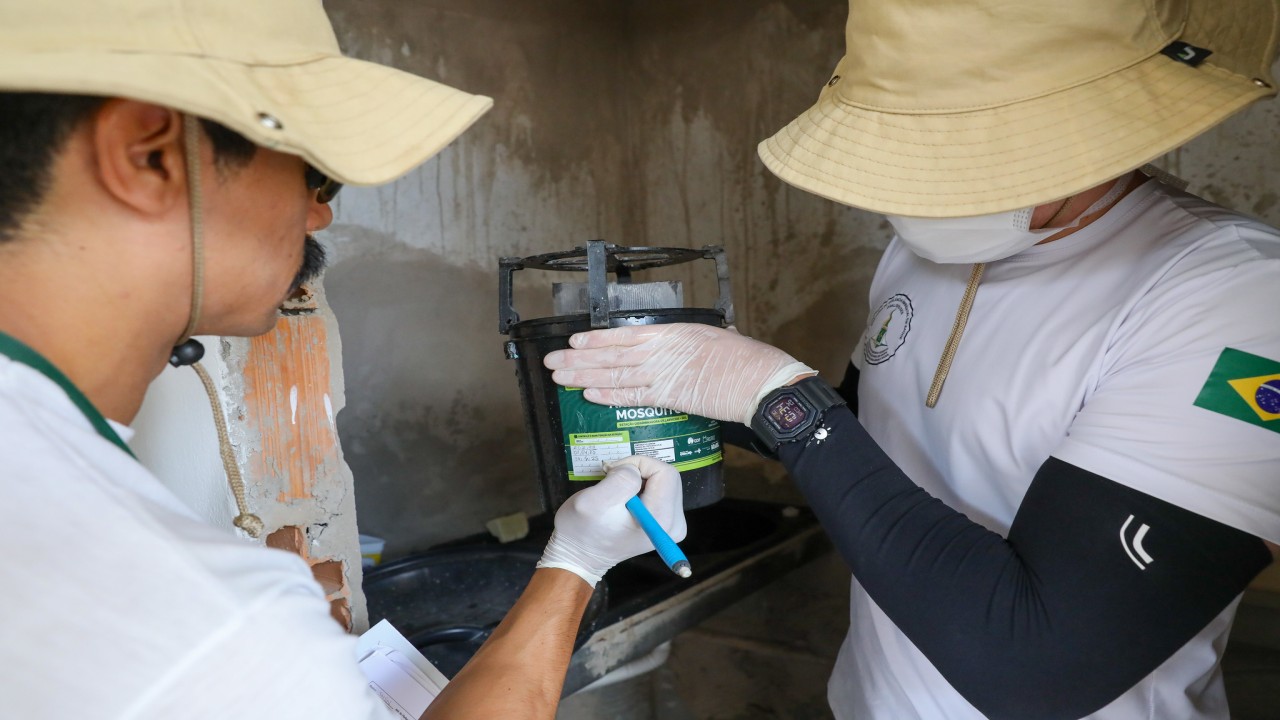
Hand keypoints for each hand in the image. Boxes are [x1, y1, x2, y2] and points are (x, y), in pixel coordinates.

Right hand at [537, 455, 686, 586]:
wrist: (581, 555)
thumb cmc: (583, 531)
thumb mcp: (594, 501)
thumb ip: (620, 480)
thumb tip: (634, 470)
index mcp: (660, 518)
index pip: (664, 472)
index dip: (637, 465)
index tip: (614, 474)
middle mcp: (673, 524)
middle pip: (666, 477)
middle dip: (638, 472)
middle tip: (613, 483)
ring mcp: (672, 525)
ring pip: (663, 482)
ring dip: (638, 481)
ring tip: (617, 494)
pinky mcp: (666, 524)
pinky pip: (660, 492)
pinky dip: (641, 489)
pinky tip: (625, 500)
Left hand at [543, 323, 814, 423]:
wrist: (761, 382)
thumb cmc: (744, 360)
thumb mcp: (712, 337)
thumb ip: (686, 344)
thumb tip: (675, 348)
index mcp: (672, 332)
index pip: (623, 335)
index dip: (595, 340)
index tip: (574, 342)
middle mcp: (662, 350)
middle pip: (611, 355)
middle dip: (578, 360)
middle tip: (552, 361)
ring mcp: (663, 373)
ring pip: (614, 375)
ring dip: (584, 377)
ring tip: (560, 377)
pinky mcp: (669, 396)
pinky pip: (631, 396)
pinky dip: (608, 395)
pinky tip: (588, 394)